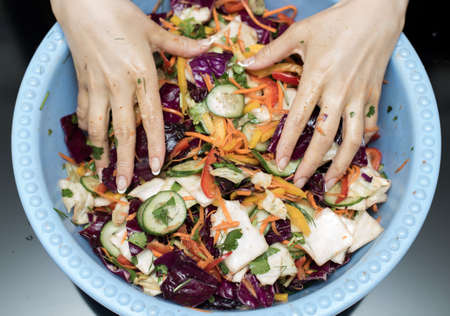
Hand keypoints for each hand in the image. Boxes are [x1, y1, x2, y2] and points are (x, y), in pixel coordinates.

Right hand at [51, 0, 209, 192]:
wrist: (82, 2)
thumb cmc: (120, 14)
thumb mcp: (153, 30)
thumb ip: (180, 45)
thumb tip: (208, 47)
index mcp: (141, 75)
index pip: (149, 117)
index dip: (152, 144)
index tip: (155, 167)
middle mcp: (119, 85)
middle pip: (122, 130)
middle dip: (122, 161)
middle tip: (123, 185)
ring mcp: (97, 85)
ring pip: (98, 126)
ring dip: (100, 152)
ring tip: (102, 172)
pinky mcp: (82, 81)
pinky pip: (84, 111)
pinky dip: (86, 127)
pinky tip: (90, 140)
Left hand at [242, 0, 406, 188]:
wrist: (378, 11)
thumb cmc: (336, 21)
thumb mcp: (300, 32)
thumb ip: (272, 52)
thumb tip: (246, 65)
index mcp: (316, 78)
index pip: (299, 119)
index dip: (289, 143)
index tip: (281, 162)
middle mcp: (338, 92)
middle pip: (325, 137)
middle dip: (312, 164)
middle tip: (300, 182)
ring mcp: (358, 96)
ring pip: (352, 139)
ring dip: (341, 164)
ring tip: (330, 182)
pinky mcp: (374, 95)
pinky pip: (368, 125)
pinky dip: (362, 142)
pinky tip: (353, 153)